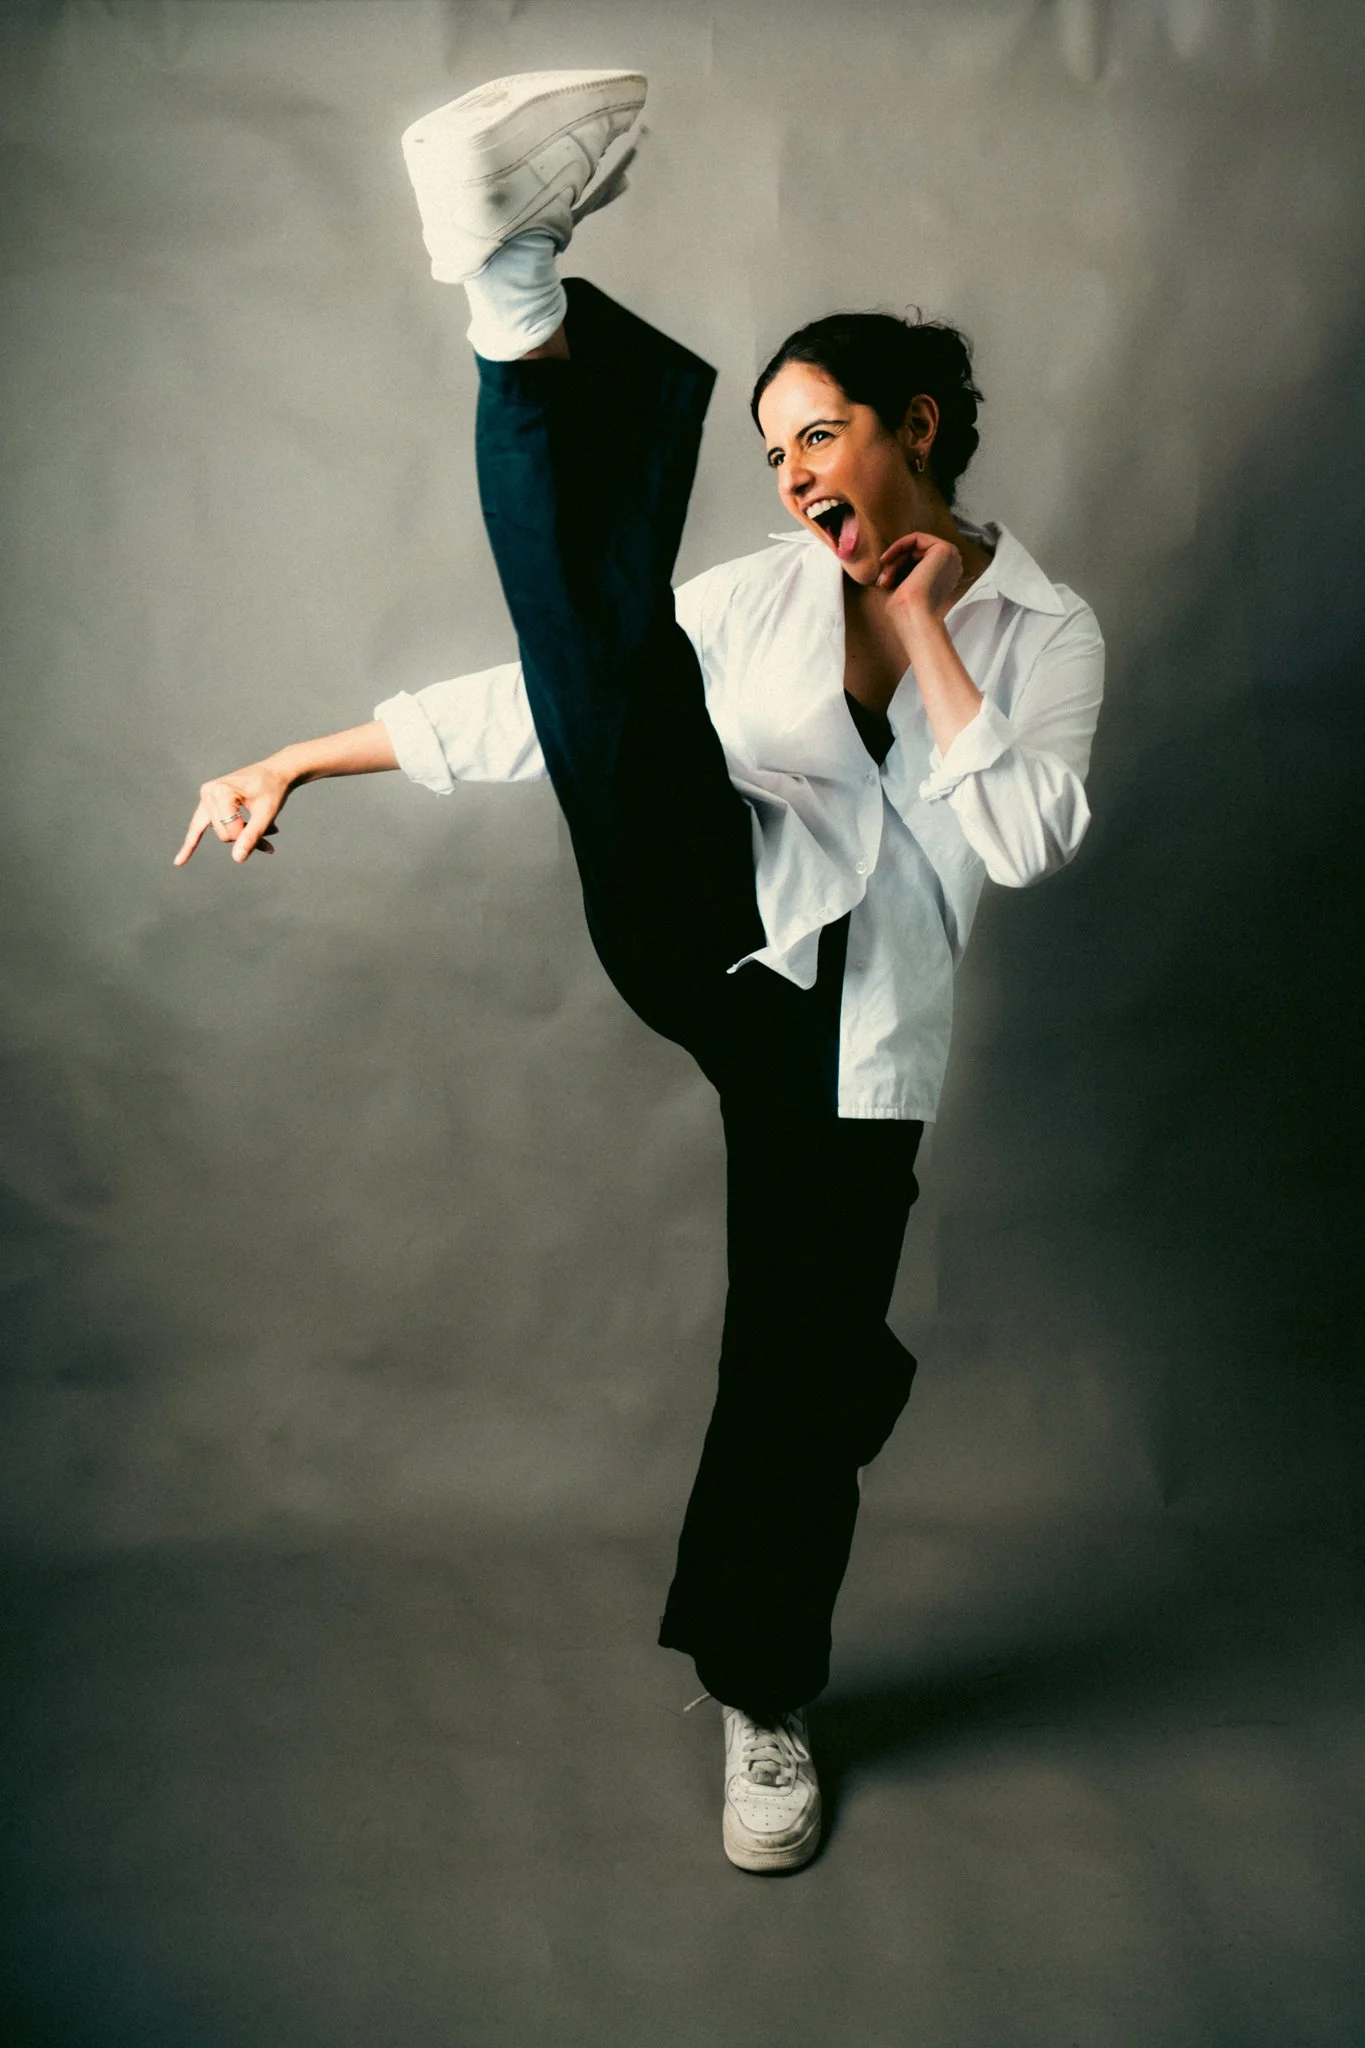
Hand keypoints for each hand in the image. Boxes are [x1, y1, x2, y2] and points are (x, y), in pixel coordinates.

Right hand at [174, 757, 289, 866]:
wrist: (275, 772)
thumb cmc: (273, 789)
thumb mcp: (267, 813)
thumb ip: (252, 836)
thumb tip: (237, 859)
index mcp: (221, 791)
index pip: (230, 830)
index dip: (250, 834)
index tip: (273, 829)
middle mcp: (209, 792)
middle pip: (223, 834)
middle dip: (246, 836)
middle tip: (272, 831)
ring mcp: (206, 797)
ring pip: (220, 833)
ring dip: (241, 835)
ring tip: (266, 830)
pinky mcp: (208, 803)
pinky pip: (197, 827)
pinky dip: (191, 844)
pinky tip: (179, 862)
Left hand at [875, 531, 963, 628]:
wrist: (914, 617)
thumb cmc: (907, 612)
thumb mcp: (903, 587)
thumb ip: (901, 573)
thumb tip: (886, 560)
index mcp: (946, 576)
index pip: (918, 562)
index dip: (898, 568)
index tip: (882, 580)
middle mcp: (952, 565)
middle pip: (916, 554)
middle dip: (895, 565)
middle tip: (882, 582)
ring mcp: (951, 556)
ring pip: (914, 547)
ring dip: (895, 561)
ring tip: (885, 579)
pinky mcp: (944, 549)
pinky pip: (915, 538)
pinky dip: (898, 546)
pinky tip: (886, 560)